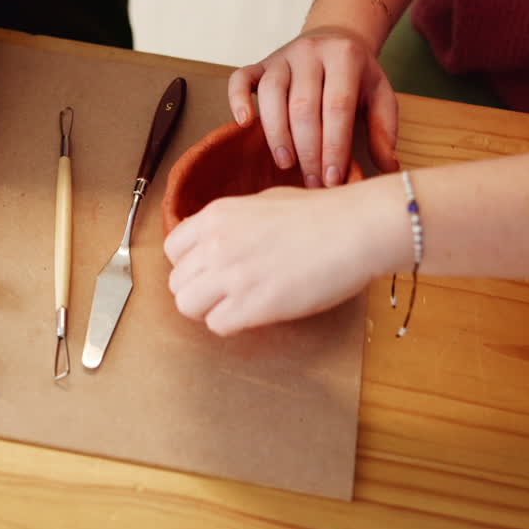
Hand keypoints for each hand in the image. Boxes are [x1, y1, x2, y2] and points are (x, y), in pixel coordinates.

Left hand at [163, 179, 405, 335]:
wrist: (356, 229)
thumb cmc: (321, 214)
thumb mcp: (263, 202)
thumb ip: (233, 224)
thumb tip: (219, 241)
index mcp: (216, 216)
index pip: (172, 250)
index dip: (190, 264)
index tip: (210, 270)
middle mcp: (216, 244)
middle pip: (177, 283)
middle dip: (199, 290)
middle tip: (227, 292)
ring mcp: (233, 274)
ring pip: (188, 306)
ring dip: (209, 310)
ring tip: (238, 305)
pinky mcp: (254, 304)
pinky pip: (217, 325)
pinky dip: (232, 324)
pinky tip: (255, 313)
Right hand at [228, 25, 399, 187]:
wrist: (336, 38)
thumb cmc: (357, 76)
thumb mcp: (380, 96)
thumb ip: (384, 129)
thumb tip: (387, 166)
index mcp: (345, 57)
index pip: (338, 106)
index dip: (334, 146)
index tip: (333, 179)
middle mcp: (311, 52)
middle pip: (303, 105)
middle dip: (308, 149)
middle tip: (313, 182)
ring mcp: (281, 56)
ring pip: (271, 94)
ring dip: (277, 133)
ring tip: (286, 163)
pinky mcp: (259, 63)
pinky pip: (240, 78)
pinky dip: (237, 100)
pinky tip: (244, 123)